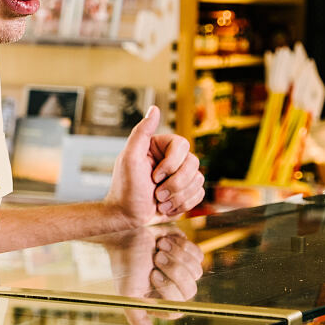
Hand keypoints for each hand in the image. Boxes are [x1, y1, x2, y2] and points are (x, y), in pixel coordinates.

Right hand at [103, 225, 204, 324]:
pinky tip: (167, 241)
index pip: (179, 306)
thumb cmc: (125, 262)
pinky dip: (183, 245)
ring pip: (197, 272)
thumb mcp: (128, 293)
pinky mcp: (188, 253)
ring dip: (177, 255)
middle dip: (174, 269)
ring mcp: (183, 271)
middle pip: (190, 290)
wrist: (127, 233)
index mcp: (161, 301)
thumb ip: (137, 318)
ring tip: (160, 247)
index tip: (153, 273)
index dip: (168, 288)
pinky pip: (199, 255)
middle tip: (157, 257)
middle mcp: (174, 289)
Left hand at [105, 106, 205, 226]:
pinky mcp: (186, 191)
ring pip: (199, 180)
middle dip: (175, 184)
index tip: (154, 176)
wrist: (128, 216)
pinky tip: (167, 207)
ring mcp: (181, 175)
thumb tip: (154, 108)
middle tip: (157, 194)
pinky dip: (183, 204)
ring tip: (160, 202)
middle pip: (194, 164)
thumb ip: (141, 132)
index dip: (172, 164)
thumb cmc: (125, 187)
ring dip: (178, 197)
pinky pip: (199, 194)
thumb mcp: (129, 158)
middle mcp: (173, 158)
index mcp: (161, 146)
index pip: (183, 145)